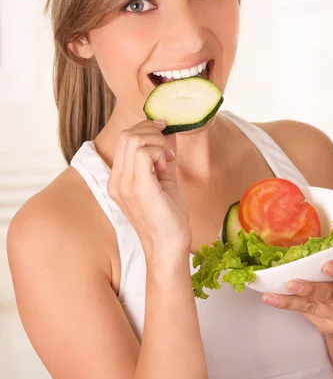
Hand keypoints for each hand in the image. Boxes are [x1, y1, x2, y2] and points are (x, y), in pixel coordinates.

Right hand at [107, 119, 190, 259]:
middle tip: (168, 148)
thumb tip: (168, 132)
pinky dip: (159, 152)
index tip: (165, 133)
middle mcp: (117, 181)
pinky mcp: (138, 188)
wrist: (168, 249)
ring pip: (134, 139)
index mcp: (119, 180)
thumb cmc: (168, 219)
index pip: (124, 139)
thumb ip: (163, 156)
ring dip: (157, 142)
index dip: (145, 129)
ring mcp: (125, 185)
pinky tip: (166, 167)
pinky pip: (143, 152)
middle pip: (127, 135)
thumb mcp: (165, 179)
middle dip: (152, 131)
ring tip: (167, 161)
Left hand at [262, 261, 332, 336]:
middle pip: (332, 293)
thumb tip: (298, 236)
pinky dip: (286, 304)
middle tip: (292, 283)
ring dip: (291, 300)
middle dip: (311, 288)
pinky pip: (305, 313)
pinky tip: (272, 299)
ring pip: (314, 305)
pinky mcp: (328, 326)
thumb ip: (330, 258)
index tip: (327, 265)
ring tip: (273, 295)